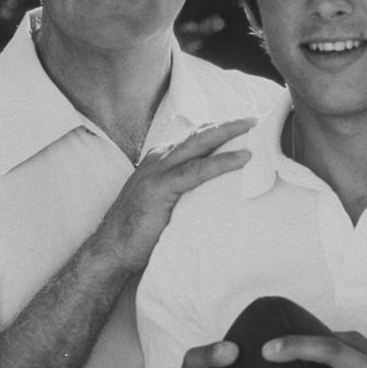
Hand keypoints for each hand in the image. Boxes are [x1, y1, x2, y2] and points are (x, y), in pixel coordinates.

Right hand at [101, 118, 255, 271]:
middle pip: (199, 134)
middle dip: (228, 123)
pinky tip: (242, 159)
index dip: (218, 129)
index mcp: (161, 160)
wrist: (111, 249)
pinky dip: (222, 162)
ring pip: (199, 143)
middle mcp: (159, 159)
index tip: (243, 125)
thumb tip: (215, 192)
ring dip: (228, 133)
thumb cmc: (140, 230)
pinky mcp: (160, 188)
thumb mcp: (166, 202)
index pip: (194, 137)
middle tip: (255, 118)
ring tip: (253, 127)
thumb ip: (185, 190)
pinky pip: (197, 170)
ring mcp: (158, 171)